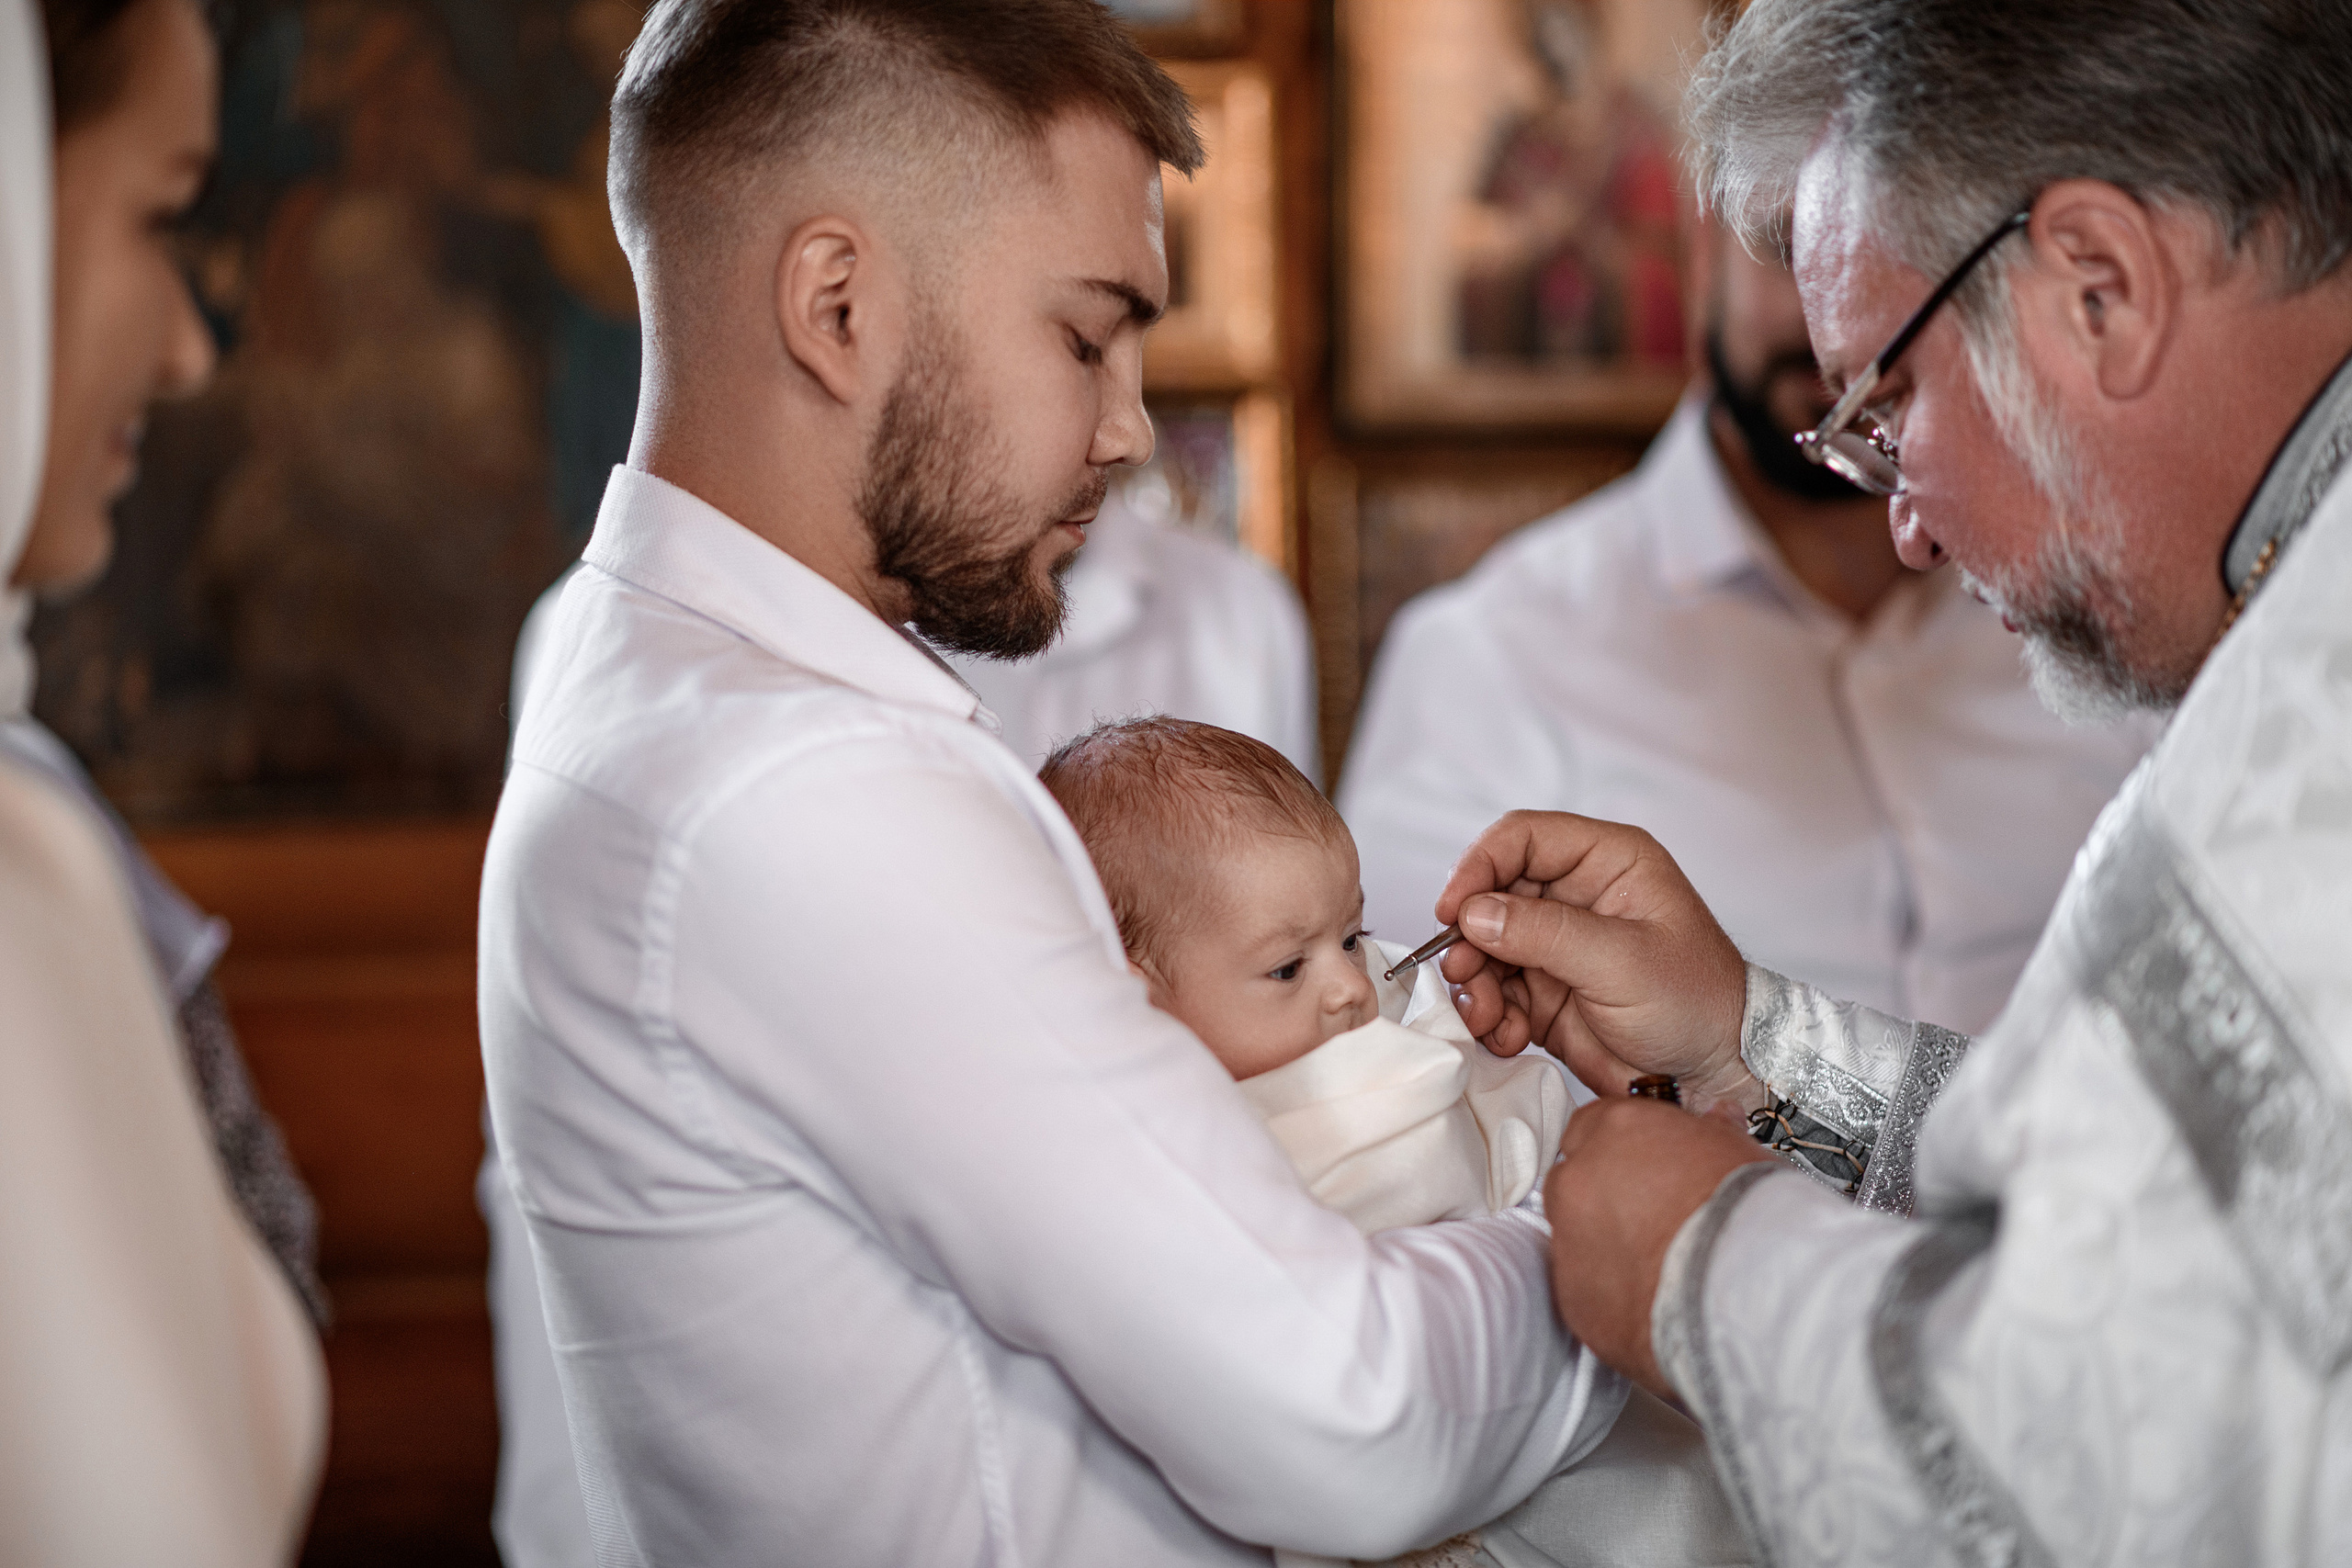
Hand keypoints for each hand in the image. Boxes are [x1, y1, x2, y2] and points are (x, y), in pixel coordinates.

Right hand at [1433, 811, 1763, 1116]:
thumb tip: (1474, 914)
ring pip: (1484, 947)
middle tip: (1464, 974)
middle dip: (1471, 938)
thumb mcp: (1622, 962)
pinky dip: (1491, 1016)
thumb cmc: (1695, 1003)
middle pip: (1492, 894)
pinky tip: (1509, 1037)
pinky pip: (1494, 992)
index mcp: (1607, 862)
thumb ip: (1546, 933)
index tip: (1453, 910)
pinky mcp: (1544, 992)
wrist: (1712, 1075)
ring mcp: (1556, 945)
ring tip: (1489, 1018)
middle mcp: (1576, 896)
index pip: (1522, 839)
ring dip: (1476, 985)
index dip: (1480, 866)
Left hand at [1543, 1099, 1773, 1397]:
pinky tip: (1652, 1303)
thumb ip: (1712, 1134)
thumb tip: (1718, 1121)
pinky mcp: (1573, 1300)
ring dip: (1605, 1251)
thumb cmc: (1751, 1217)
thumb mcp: (1741, 1154)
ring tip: (1659, 1269)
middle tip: (1651, 1222)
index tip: (1643, 1171)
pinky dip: (1610, 1298)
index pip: (1594, 1125)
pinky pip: (1584, 1294)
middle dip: (1604, 1200)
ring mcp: (1568, 1241)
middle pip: (1574, 1182)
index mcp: (1617, 1129)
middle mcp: (1579, 1179)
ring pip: (1574, 1241)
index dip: (1621, 1152)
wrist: (1748, 1289)